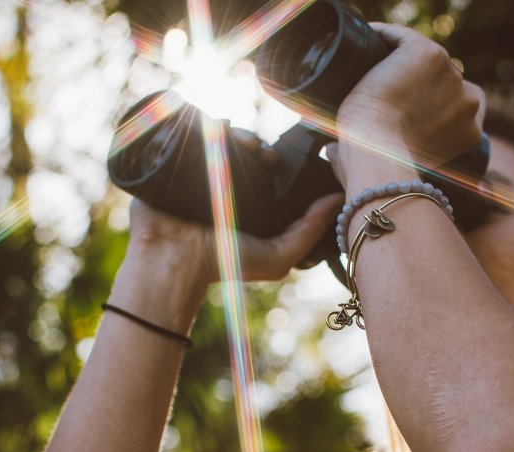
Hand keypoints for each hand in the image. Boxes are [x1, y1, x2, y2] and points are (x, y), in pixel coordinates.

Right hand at [126, 130, 343, 284]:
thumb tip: (339, 200)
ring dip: (238, 134)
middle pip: (246, 153)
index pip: (267, 174)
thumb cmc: (226, 263)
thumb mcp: (279, 255)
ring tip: (245, 142)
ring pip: (223, 141)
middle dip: (258, 145)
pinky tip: (220, 127)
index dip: (278, 161)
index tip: (278, 161)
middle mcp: (225, 189)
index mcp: (248, 206)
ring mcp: (201, 175)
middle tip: (264, 153)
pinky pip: (195, 136)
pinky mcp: (178, 165)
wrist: (174, 259)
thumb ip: (310, 230)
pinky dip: (210, 125)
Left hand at [336, 23, 484, 176]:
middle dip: (419, 84)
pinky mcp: (428, 54)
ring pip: (422, 59)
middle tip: (385, 88)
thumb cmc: (380, 171)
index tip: (402, 107)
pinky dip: (381, 37)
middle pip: (442, 81)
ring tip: (370, 67)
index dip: (430, 105)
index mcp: (471, 132)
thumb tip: (332, 152)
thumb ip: (374, 160)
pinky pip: (401, 38)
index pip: (455, 107)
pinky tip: (363, 42)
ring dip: (400, 61)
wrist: (377, 156)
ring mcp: (451, 75)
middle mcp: (469, 101)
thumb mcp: (392, 172)